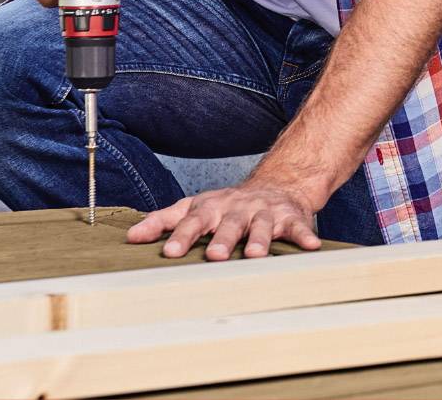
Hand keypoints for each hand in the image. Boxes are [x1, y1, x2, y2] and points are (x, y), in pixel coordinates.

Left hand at [126, 181, 321, 259]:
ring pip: (261, 225)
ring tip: (255, 255)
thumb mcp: (195, 206)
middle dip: (221, 239)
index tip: (169, 253)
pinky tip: (311, 247)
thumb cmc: (228, 205)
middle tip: (214, 256)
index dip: (181, 236)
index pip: (193, 220)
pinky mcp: (290, 217)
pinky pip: (299, 227)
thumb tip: (130, 236)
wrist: (275, 185)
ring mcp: (264, 212)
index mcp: (212, 207)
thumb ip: (164, 220)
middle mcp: (237, 208)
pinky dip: (305, 236)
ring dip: (259, 239)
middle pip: (228, 223)